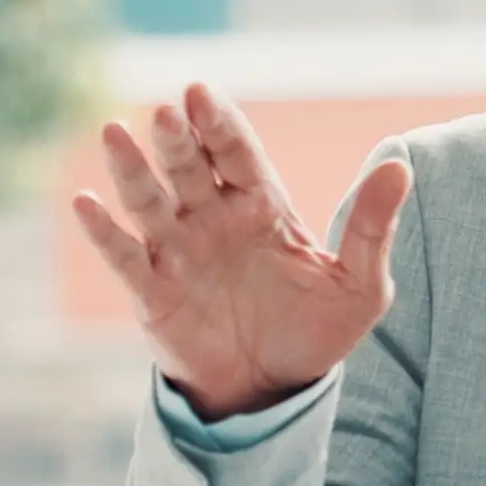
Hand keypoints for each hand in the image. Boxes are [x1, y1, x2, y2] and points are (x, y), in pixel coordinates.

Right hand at [72, 83, 411, 421]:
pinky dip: (102, 231)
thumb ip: (374, 228)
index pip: (236, 152)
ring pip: (148, 201)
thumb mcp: (359, 286)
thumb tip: (400, 164)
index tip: (201, 92)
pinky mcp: (150, 292)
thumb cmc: (316, 333)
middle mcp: (212, 219)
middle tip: (167, 113)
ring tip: (113, 134)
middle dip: (176, 140)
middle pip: (188, 168)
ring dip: (130, 170)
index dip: (218, 122)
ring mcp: (177, 252)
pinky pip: (122, 256)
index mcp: (261, 207)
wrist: (273, 393)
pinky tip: (85, 204)